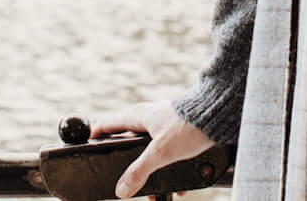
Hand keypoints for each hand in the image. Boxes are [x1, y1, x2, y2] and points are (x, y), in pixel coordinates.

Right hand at [90, 101, 215, 198]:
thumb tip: (122, 189)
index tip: (86, 147)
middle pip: (128, 143)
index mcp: (138, 116)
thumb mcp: (160, 153)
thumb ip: (139, 171)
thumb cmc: (189, 124)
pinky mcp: (178, 132)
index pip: (107, 125)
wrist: (220, 115)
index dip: (95, 136)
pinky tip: (179, 187)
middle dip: (128, 166)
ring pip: (150, 152)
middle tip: (125, 182)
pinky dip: (170, 170)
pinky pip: (167, 154)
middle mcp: (148, 118)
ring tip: (155, 193)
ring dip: (152, 173)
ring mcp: (163, 125)